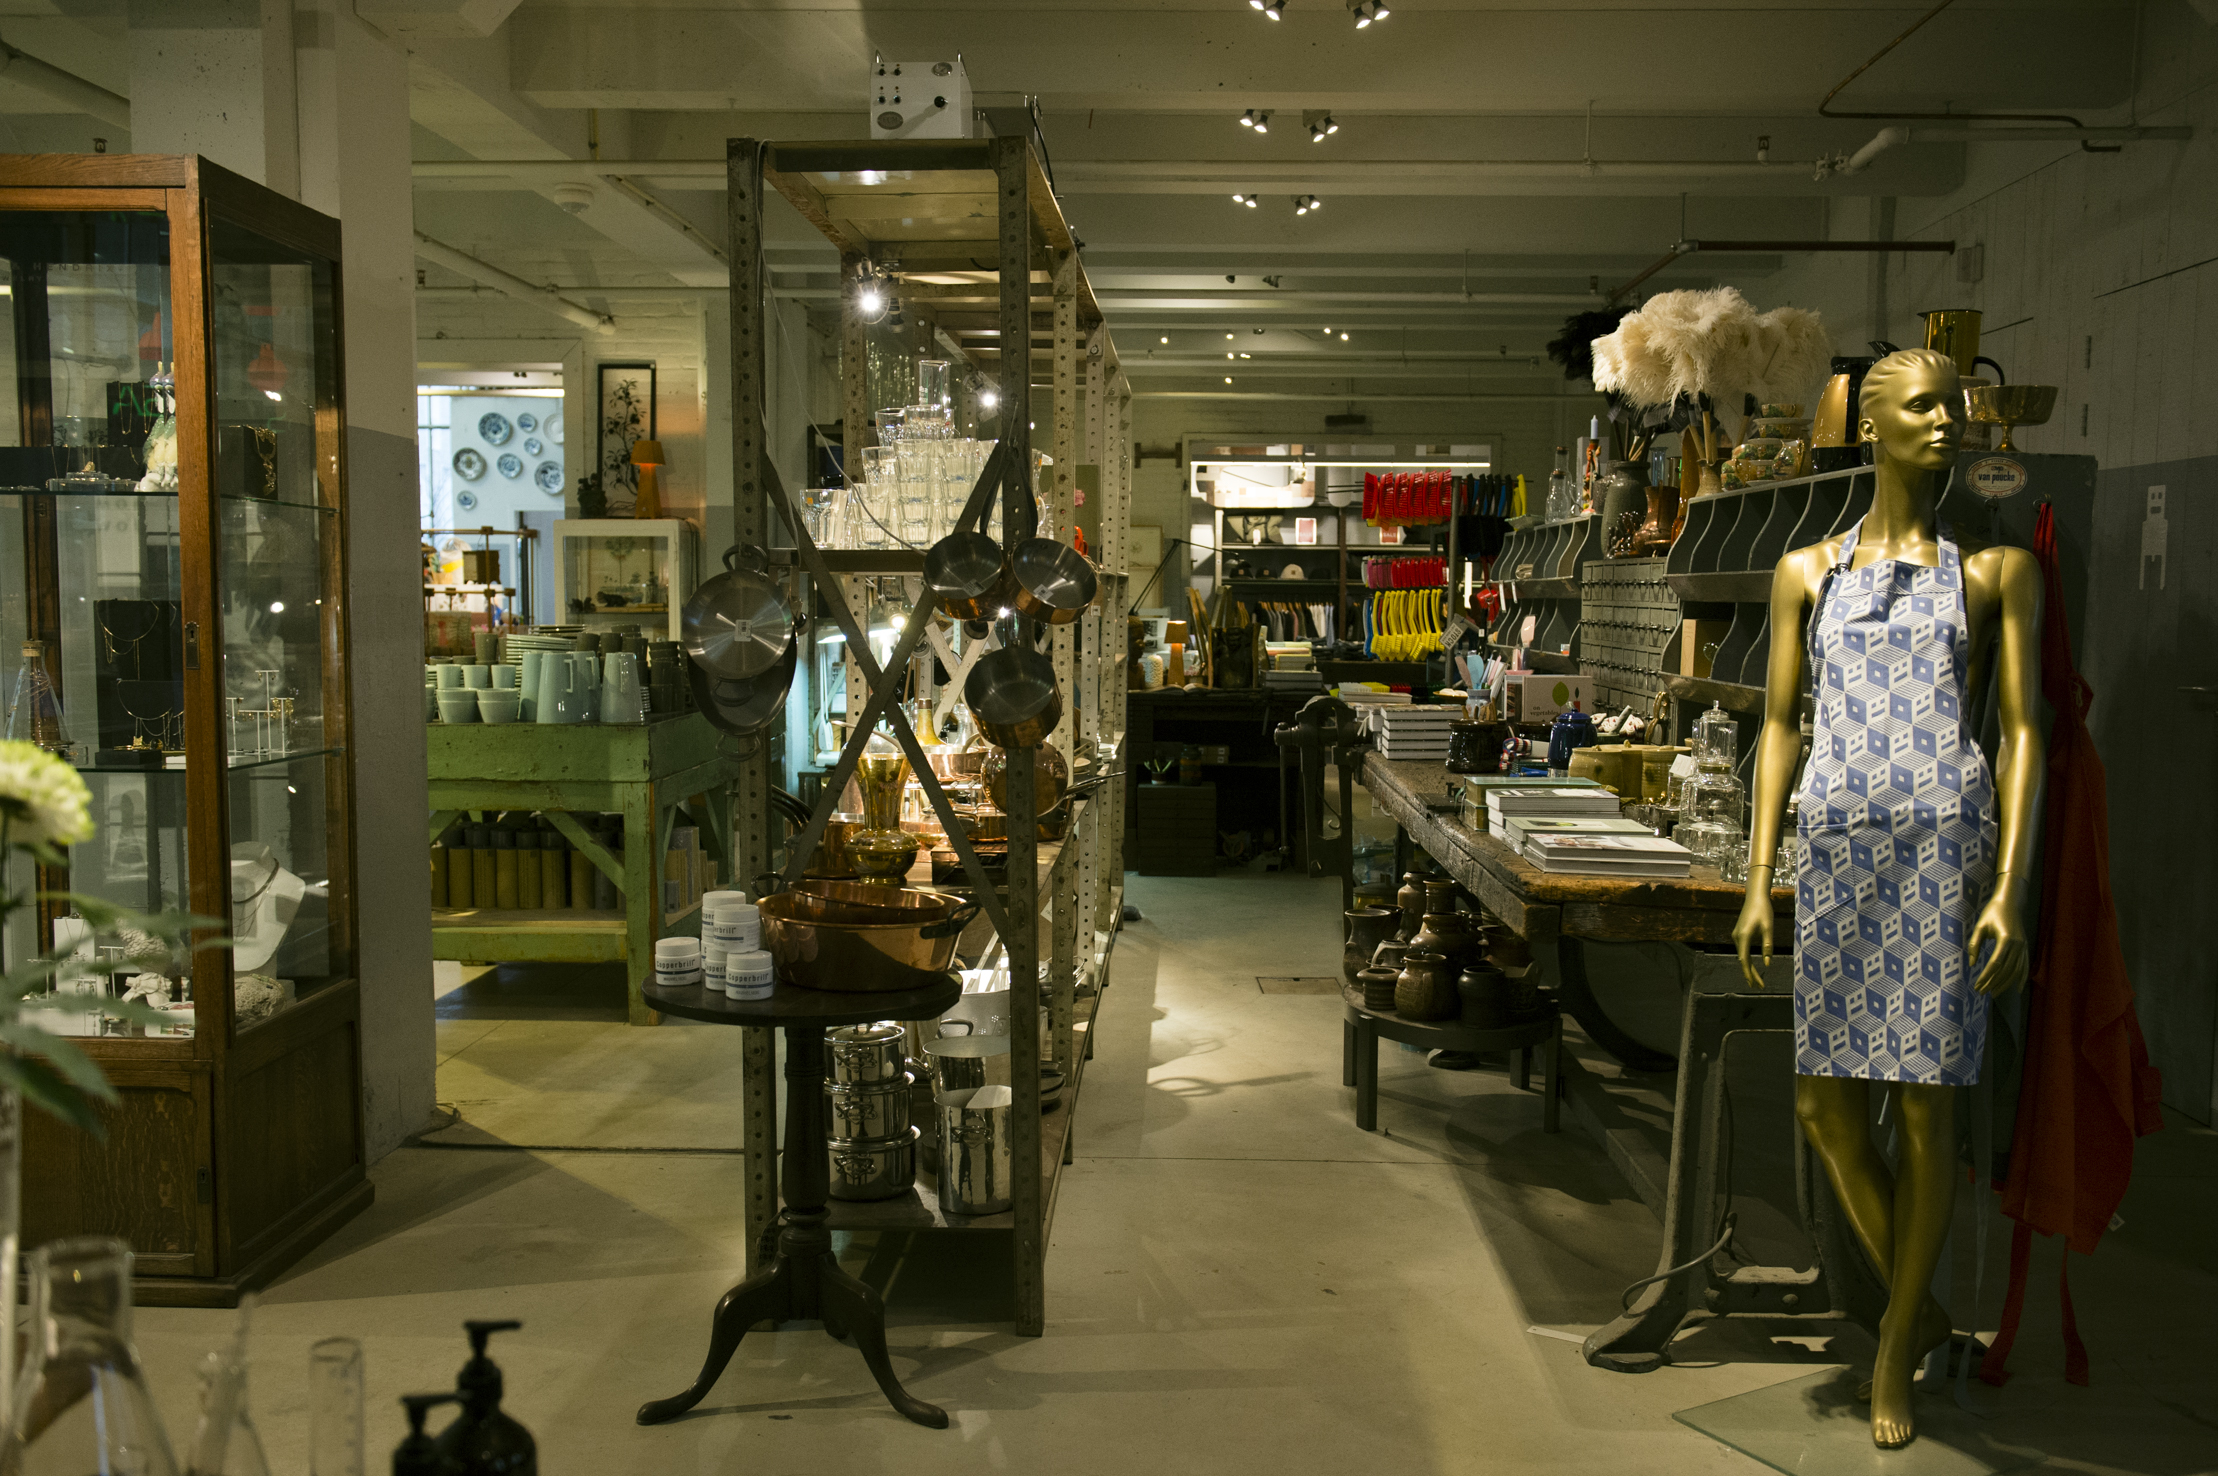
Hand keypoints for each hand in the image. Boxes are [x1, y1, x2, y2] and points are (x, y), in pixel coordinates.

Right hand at [1733, 868, 1776, 988]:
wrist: (1755, 896)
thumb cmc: (1764, 910)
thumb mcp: (1769, 928)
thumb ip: (1768, 946)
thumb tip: (1768, 963)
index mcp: (1744, 937)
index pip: (1745, 960)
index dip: (1750, 974)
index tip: (1755, 984)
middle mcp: (1737, 938)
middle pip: (1743, 960)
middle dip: (1751, 974)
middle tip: (1759, 986)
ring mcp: (1736, 936)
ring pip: (1742, 956)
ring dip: (1749, 968)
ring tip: (1757, 980)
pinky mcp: (1739, 934)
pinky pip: (1742, 950)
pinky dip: (1747, 960)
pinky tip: (1751, 967)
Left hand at [1968, 889, 2029, 996]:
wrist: (2010, 902)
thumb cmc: (1992, 913)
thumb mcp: (1980, 926)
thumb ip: (1975, 944)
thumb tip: (1972, 964)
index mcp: (2005, 939)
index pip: (1995, 964)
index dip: (1986, 976)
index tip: (1977, 985)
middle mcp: (2017, 944)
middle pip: (2005, 970)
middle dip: (1993, 983)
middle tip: (1981, 992)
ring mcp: (2023, 947)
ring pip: (2015, 971)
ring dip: (2005, 984)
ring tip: (1993, 993)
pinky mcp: (2025, 947)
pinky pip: (2024, 966)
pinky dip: (2021, 978)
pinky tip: (2018, 989)